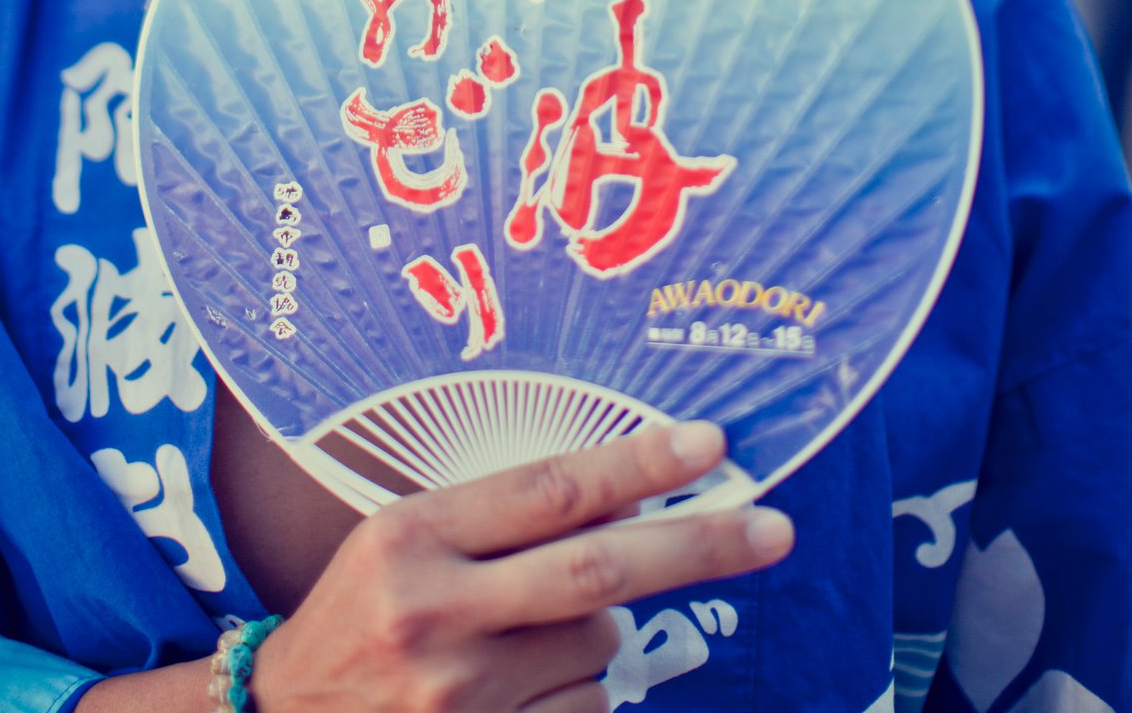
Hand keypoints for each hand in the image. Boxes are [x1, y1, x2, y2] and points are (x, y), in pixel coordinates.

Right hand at [251, 421, 792, 712]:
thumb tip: (626, 496)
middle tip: (774, 526)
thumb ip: (495, 520)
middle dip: (699, 545)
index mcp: (412, 537)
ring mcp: (461, 699)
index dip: (637, 465)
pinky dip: (578, 695)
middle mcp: (437, 614)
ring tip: (523, 637)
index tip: (708, 443)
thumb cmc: (357, 617)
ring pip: (597, 648)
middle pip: (599, 572)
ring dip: (597, 633)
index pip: (549, 490)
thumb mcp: (401, 542)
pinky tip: (517, 690)